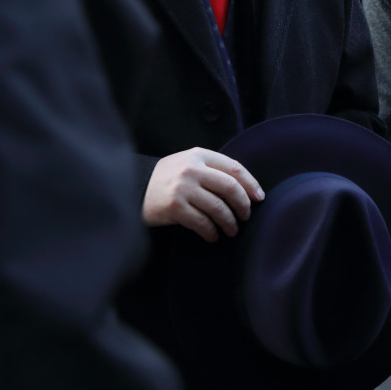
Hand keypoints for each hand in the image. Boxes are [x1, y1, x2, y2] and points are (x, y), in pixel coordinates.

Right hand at [142, 148, 264, 241]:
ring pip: (218, 208)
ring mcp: (183, 188)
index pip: (234, 168)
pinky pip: (202, 223)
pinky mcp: (174, 207)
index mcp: (199, 155)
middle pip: (230, 187)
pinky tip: (213, 235)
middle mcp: (192, 169)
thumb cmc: (166, 178)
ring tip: (231, 230)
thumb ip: (211, 169)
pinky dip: (211, 232)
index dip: (250, 184)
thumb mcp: (188, 163)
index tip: (259, 197)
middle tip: (246, 216)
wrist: (131, 187)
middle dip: (243, 205)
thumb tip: (245, 188)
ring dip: (229, 222)